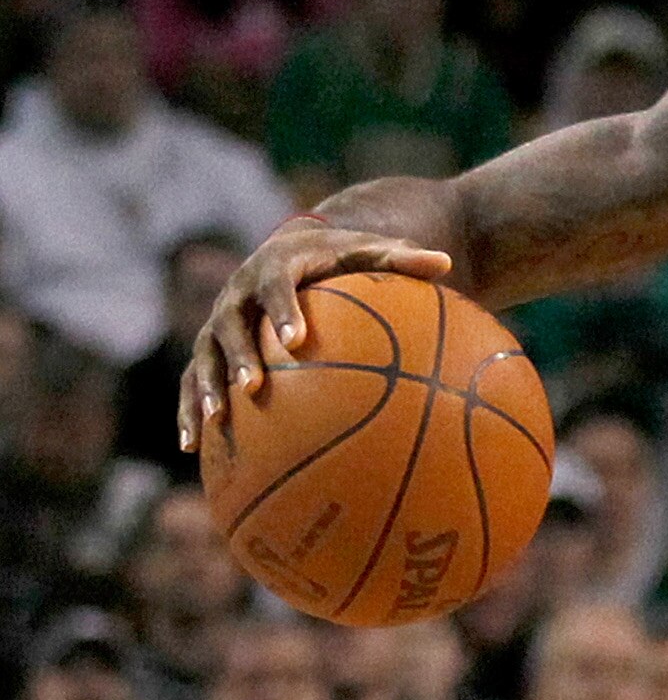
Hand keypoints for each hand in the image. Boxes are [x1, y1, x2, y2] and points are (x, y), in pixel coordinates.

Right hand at [181, 216, 454, 452]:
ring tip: (214, 423)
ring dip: (205, 388)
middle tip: (252, 386)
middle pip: (230, 324)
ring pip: (203, 355)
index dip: (283, 310)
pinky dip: (189, 411)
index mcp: (275, 268)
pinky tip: (193, 450)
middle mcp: (238, 295)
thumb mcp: (370, 251)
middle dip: (238, 355)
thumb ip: (403, 259)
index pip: (277, 287)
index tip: (295, 339)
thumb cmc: (339, 257)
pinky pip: (194, 380)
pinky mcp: (210, 348)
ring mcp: (220, 323)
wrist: (289, 250)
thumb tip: (447, 263)